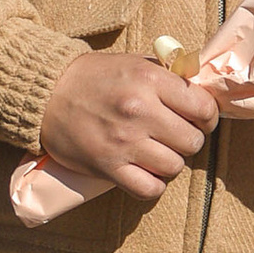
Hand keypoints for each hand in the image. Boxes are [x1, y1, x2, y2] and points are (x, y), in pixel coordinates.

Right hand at [35, 50, 220, 203]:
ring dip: (169, 162)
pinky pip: (149, 189)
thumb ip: (168, 76)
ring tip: (156, 152)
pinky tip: (145, 172)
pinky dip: (152, 184)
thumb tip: (202, 91)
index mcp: (150, 80)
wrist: (46, 93)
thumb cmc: (94, 77)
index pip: (204, 108)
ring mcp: (124, 142)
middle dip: (189, 140)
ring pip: (174, 166)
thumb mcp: (134, 63)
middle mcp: (140, 111)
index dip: (207, 117)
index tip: (198, 120)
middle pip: (193, 141)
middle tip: (175, 136)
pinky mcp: (107, 166)